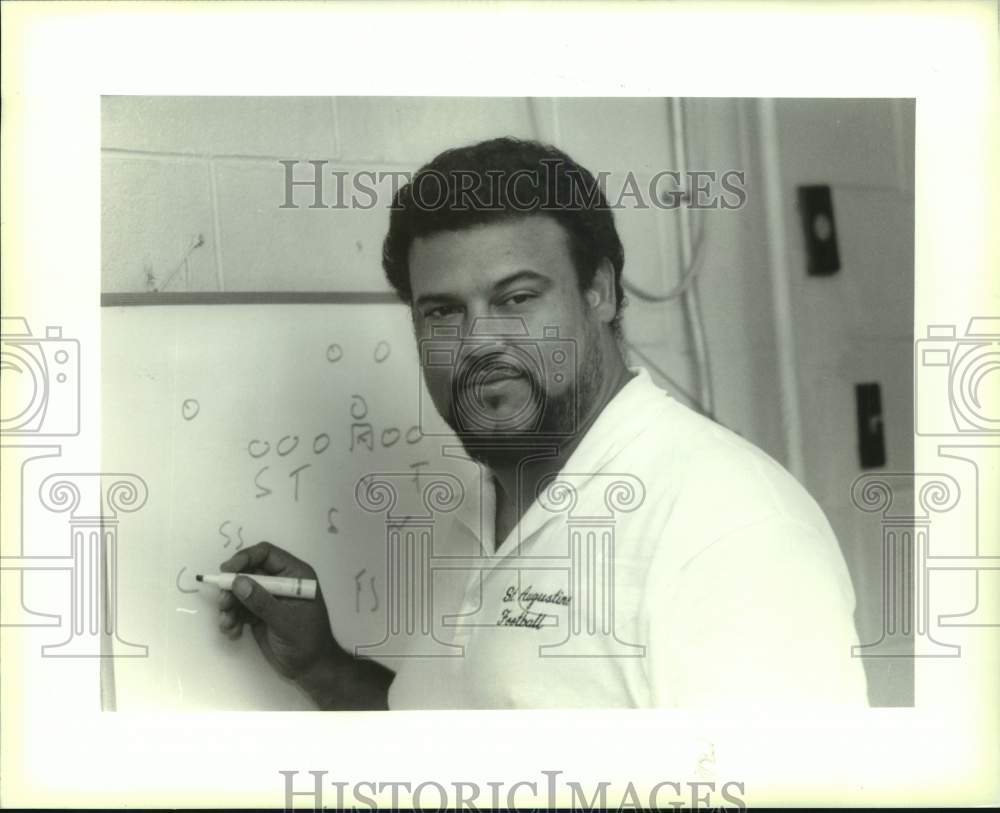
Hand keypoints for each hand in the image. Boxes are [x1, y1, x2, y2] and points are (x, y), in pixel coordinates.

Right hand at [218, 541, 343, 681]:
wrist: (310, 669)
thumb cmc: (306, 641)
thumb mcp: (285, 621)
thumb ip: (262, 601)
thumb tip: (238, 582)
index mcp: (294, 575)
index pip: (266, 554)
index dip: (245, 558)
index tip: (226, 571)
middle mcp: (280, 582)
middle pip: (248, 572)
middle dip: (232, 587)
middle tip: (223, 603)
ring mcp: (268, 598)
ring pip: (240, 591)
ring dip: (229, 606)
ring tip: (227, 624)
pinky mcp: (259, 613)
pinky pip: (239, 608)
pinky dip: (232, 618)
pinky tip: (232, 632)